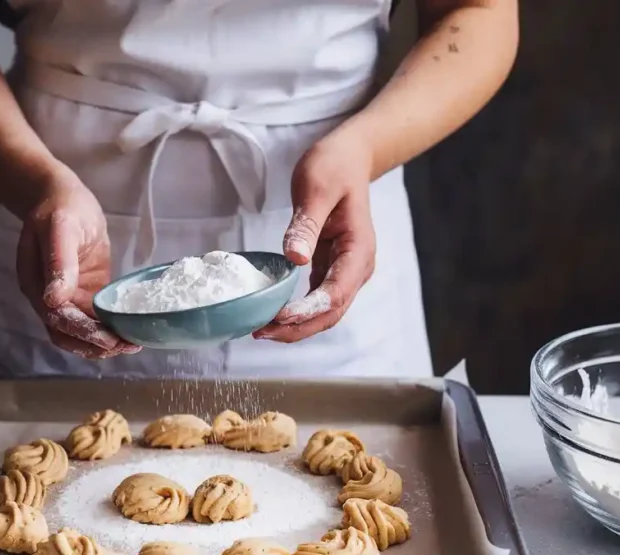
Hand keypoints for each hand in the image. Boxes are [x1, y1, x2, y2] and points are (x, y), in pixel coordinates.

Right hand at [16, 169, 140, 357]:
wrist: (64, 199)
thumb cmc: (61, 208)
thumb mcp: (60, 228)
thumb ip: (58, 261)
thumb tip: (54, 299)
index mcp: (36, 284)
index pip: (58, 318)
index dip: (82, 332)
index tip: (107, 339)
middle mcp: (48, 298)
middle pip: (67, 334)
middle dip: (94, 345)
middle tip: (125, 346)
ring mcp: (67, 297)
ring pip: (80, 333)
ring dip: (103, 344)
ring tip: (131, 345)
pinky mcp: (85, 294)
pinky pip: (95, 320)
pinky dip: (110, 330)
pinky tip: (130, 333)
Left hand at [254, 129, 375, 342]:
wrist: (348, 158)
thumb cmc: (334, 168)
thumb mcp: (316, 189)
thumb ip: (306, 226)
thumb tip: (295, 259)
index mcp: (358, 251)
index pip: (336, 293)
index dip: (308, 310)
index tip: (279, 317)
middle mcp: (356, 267)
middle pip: (331, 312)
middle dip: (298, 328)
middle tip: (261, 332)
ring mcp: (345, 271)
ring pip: (324, 312)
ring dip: (296, 326)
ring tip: (261, 330)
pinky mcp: (331, 269)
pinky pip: (315, 299)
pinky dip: (296, 312)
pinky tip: (272, 315)